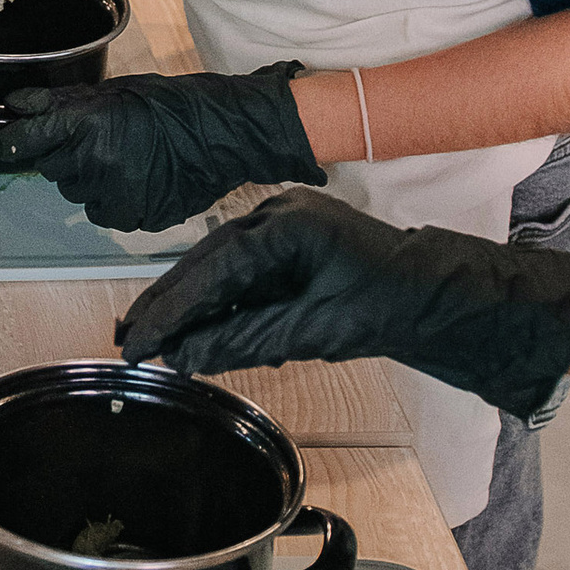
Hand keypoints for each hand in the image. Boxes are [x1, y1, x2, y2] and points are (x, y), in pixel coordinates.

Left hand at [16, 65, 324, 231]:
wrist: (221, 133)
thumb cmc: (169, 104)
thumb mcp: (112, 91)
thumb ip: (61, 103)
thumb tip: (19, 106)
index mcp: (86, 126)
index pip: (26, 141)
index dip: (15, 141)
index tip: (10, 142)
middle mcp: (94, 163)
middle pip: (52, 171)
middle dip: (65, 157)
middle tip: (96, 143)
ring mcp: (115, 195)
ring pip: (77, 195)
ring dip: (89, 180)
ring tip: (122, 159)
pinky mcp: (135, 217)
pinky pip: (105, 214)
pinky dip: (113, 200)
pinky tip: (136, 179)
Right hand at [120, 188, 569, 419]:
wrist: (439, 295)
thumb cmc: (387, 304)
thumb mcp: (313, 330)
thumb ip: (244, 339)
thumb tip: (186, 356)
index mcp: (284, 225)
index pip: (211, 270)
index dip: (171, 311)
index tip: (139, 343)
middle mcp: (276, 214)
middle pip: (205, 263)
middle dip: (168, 306)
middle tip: (130, 342)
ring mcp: (282, 224)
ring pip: (219, 267)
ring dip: (190, 306)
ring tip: (153, 340)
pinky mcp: (290, 243)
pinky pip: (242, 273)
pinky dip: (220, 303)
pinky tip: (198, 331)